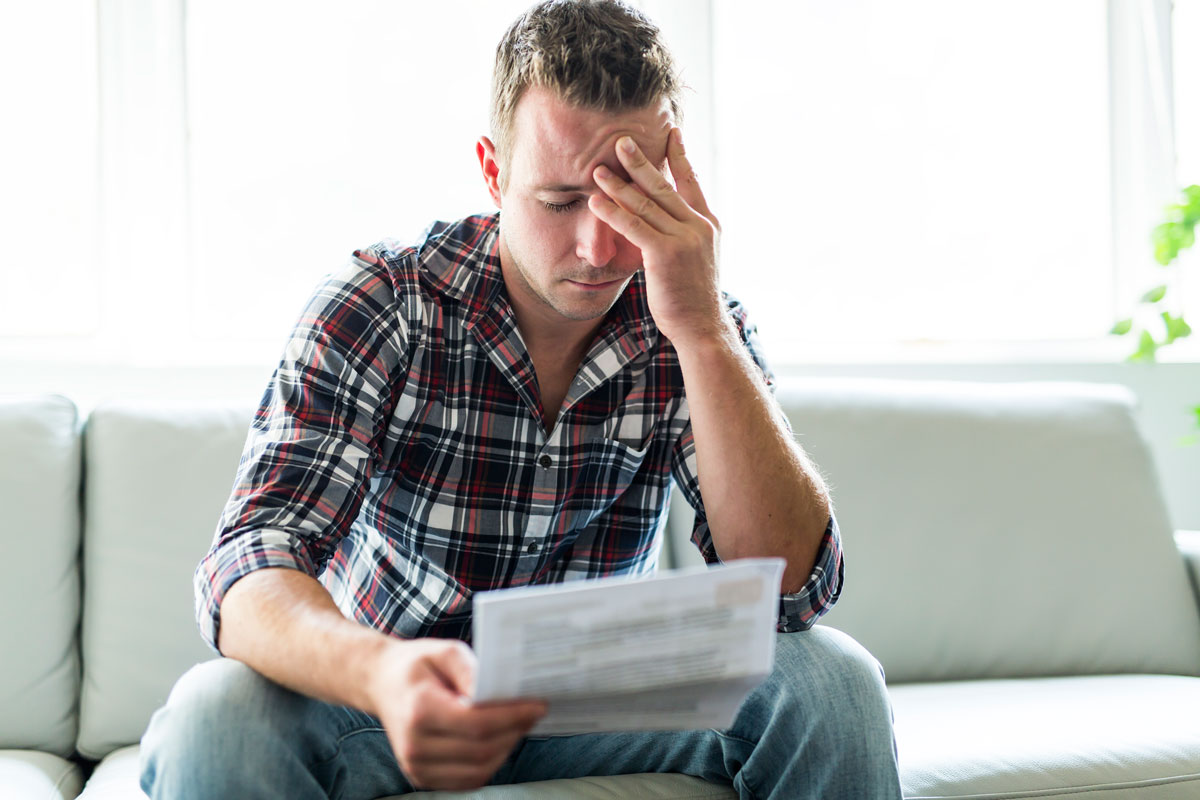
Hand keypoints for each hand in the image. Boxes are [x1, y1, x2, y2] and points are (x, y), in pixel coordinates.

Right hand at [366, 637, 546, 790]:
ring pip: (478, 770)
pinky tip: (499, 741)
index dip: (513, 717)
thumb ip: (470, 669)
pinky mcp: (422, 777)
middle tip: (534, 712)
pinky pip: (468, 780)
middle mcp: (415, 744)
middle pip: (481, 750)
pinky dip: (490, 763)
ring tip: (518, 725)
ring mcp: (416, 766)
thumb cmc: (416, 666)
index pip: (476, 723)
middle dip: (515, 731)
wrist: (381, 683)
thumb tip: (496, 691)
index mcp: (419, 710)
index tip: (539, 705)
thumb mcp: (443, 651)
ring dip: (506, 749)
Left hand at [588, 128, 726, 346]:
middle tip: (621, 140)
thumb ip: (681, 235)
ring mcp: (683, 238)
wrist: (701, 325)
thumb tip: (660, 222)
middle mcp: (697, 226)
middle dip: (640, 161)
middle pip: (664, 185)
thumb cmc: (692, 297)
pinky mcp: (665, 253)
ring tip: (598, 168)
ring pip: (645, 203)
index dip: (679, 156)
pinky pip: (633, 226)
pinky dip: (612, 212)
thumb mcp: (695, 259)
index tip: (671, 132)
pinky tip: (595, 201)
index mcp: (707, 224)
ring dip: (619, 184)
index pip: (691, 181)